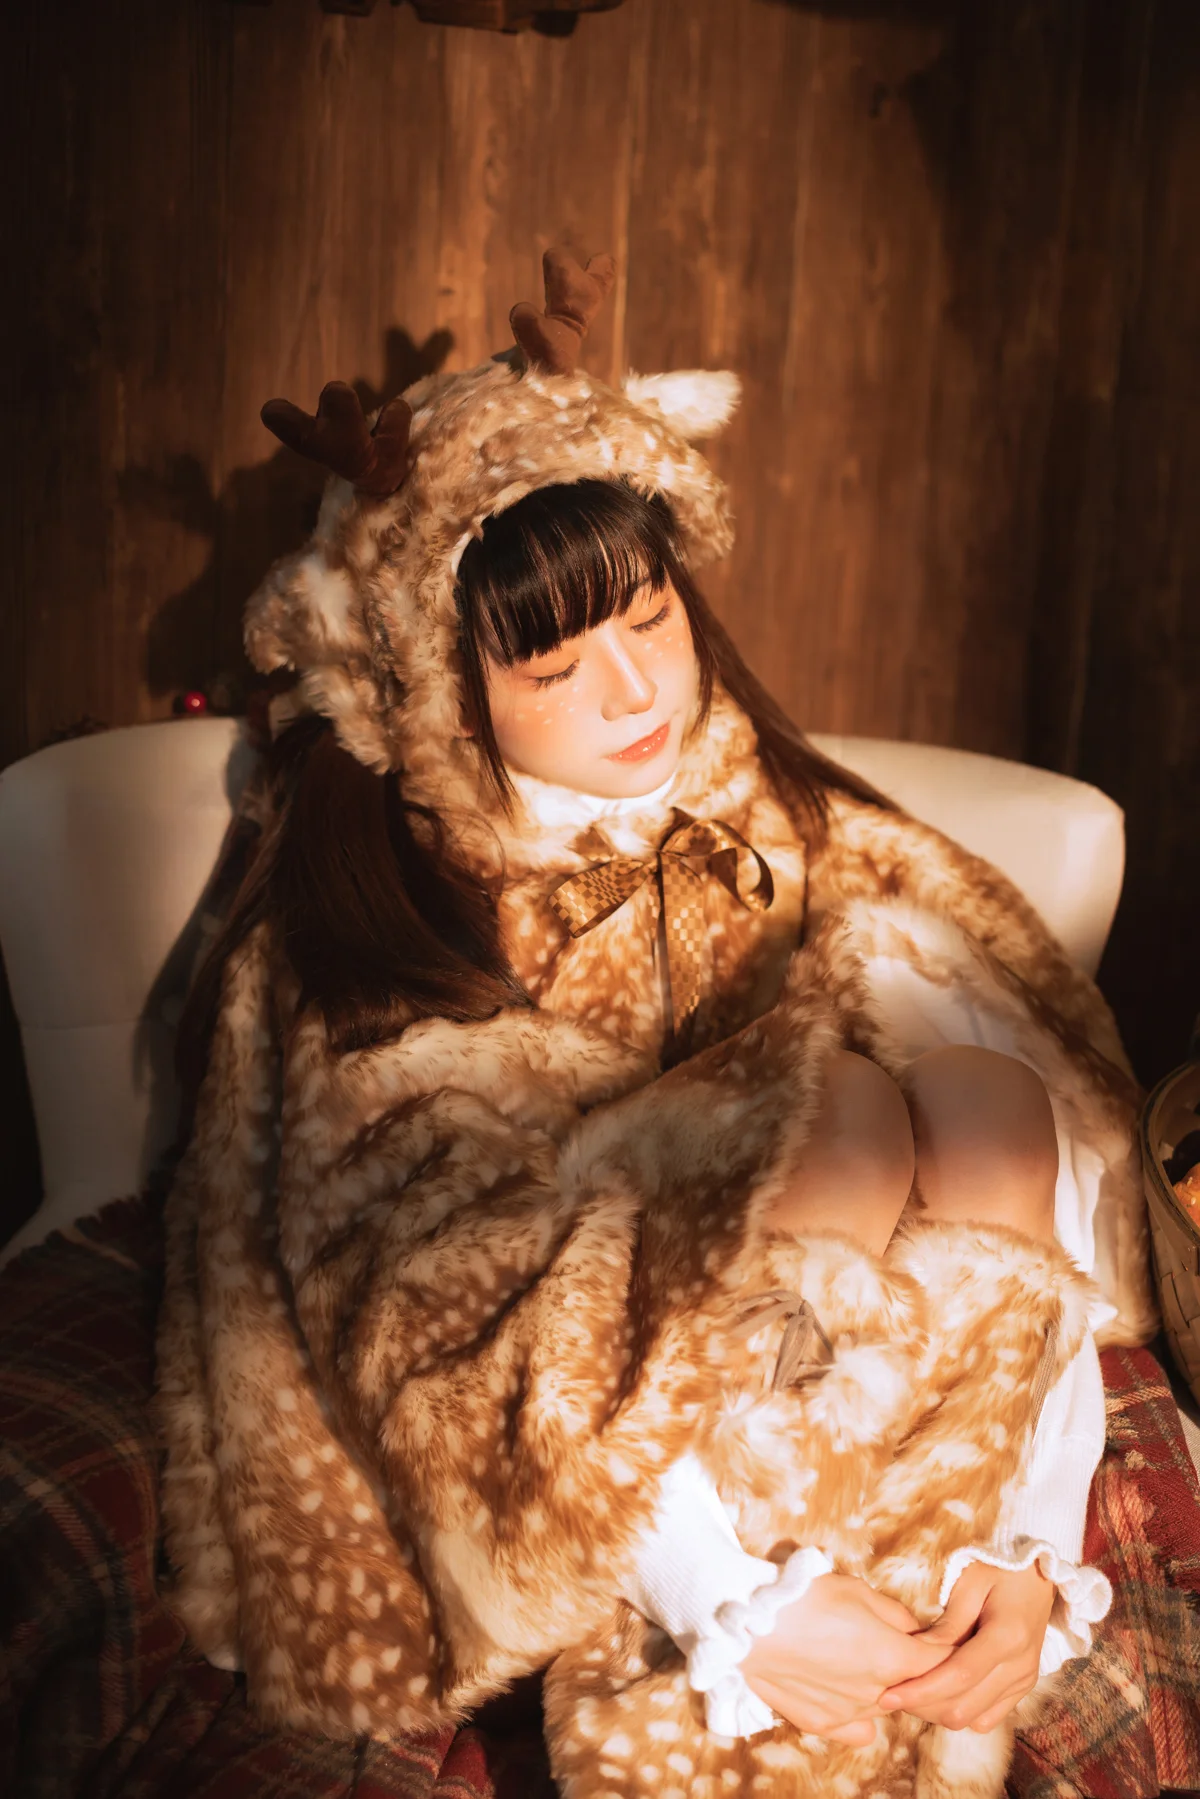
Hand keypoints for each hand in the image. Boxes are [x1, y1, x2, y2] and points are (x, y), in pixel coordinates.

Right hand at [741, 1573, 953, 1745]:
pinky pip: (860, 1731)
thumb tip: (916, 1631)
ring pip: (888, 1708)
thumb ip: (897, 1615)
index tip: (944, 1637)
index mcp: (894, 1658)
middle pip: (919, 1690)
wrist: (750, 1622)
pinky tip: (847, 1689)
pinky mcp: (823, 1725)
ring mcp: (850, 1715)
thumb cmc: (805, 1597)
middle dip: (919, 1671)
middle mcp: (878, 1695)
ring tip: (862, 1658)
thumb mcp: (859, 1590)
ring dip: (888, 1689)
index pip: (944, 1662)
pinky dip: (862, 1715)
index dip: (948, 1647)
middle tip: (904, 1646)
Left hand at [879, 1561, 1054, 1732]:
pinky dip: (962, 1711)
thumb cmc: (1000, 1569)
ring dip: (940, 1712)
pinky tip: (940, 1692)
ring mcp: (1024, 1681)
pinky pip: (988, 1717)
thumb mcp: (970, 1582)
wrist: (1040, 1575)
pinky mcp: (1023, 1688)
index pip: (958, 1676)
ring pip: (974, 1718)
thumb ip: (947, 1624)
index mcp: (1007, 1636)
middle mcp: (1020, 1666)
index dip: (920, 1690)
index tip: (887, 1695)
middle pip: (964, 1706)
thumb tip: (915, 1654)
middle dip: (924, 1706)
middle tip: (892, 1693)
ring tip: (912, 1692)